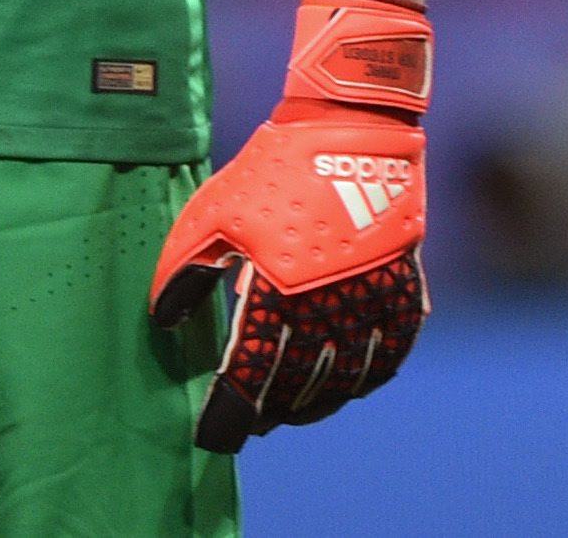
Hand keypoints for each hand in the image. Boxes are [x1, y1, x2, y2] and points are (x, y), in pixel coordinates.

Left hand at [150, 0, 429, 452]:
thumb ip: (185, 271)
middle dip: (271, 412)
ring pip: (345, 382)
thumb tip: (165, 322)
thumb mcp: (213, 213)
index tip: (214, 438)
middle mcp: (327, 308)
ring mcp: (371, 304)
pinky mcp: (403, 292)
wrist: (350, 129)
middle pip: (299, 389)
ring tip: (293, 409)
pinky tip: (346, 383)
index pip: (250, 377)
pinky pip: (389, 358)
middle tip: (254, 420)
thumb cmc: (271, 169)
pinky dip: (365, 379)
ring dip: (315, 403)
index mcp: (276, 291)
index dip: (230, 416)